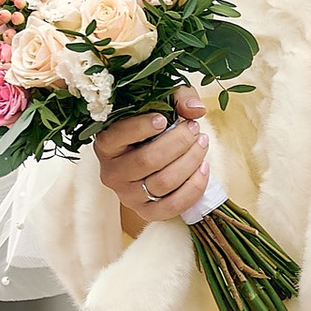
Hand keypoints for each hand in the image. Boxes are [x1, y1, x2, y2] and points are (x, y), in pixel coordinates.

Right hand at [97, 88, 207, 234]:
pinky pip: (172, 206)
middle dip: (178, 142)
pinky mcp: (145, 212)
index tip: (164, 118)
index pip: (119, 135)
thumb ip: (177, 97)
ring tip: (202, 143)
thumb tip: (195, 109)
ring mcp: (127, 196)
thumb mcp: (160, 104)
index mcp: (106, 144)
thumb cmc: (153, 128)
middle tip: (194, 128)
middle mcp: (111, 173)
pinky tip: (204, 168)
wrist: (152, 159)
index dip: (142, 127)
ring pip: (163, 182)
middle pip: (148, 160)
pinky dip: (194, 187)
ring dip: (190, 161)